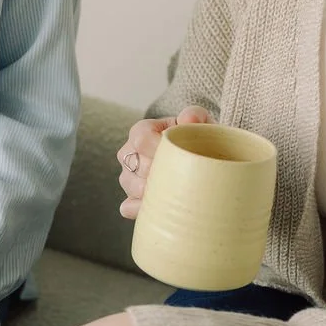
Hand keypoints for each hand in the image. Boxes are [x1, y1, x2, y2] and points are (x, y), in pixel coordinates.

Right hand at [117, 106, 217, 220]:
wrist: (194, 157)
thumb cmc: (194, 138)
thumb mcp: (198, 122)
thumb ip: (195, 115)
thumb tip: (189, 119)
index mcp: (140, 132)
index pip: (141, 139)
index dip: (160, 149)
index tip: (180, 155)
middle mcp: (128, 155)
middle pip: (138, 167)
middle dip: (162, 173)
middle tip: (186, 176)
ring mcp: (127, 179)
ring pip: (133, 188)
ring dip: (155, 191)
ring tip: (178, 190)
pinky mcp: (129, 199)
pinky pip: (129, 208)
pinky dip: (143, 209)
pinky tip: (163, 207)